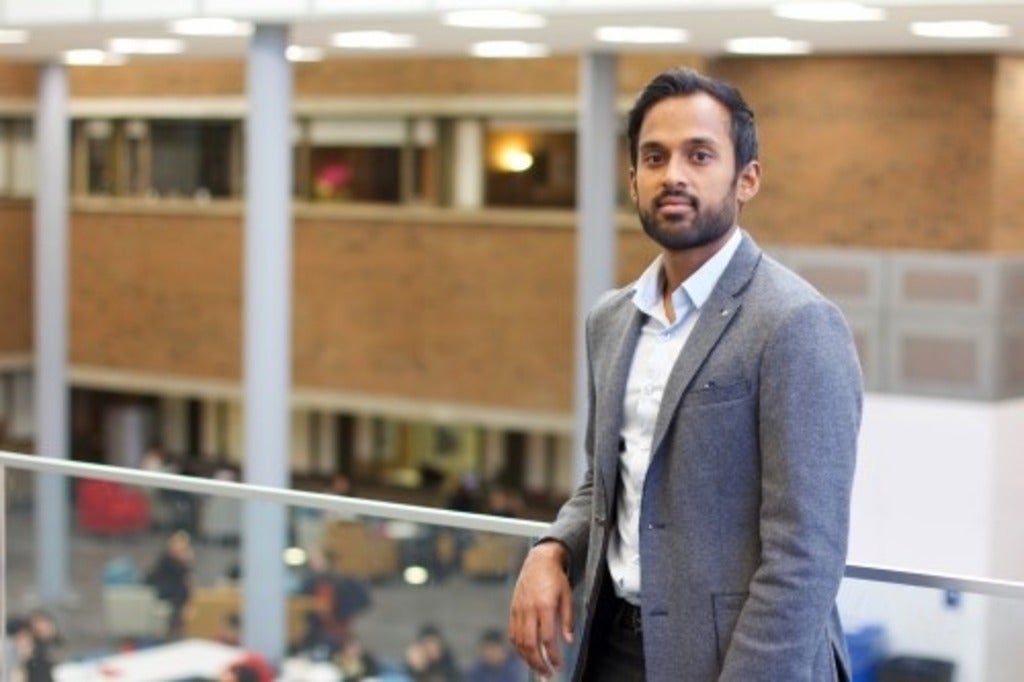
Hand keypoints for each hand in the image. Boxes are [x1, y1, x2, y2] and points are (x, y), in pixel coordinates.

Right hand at [508, 541, 574, 677]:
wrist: (538, 561)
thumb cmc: (555, 578)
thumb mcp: (567, 596)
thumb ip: (567, 620)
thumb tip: (568, 641)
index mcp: (544, 605)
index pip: (547, 638)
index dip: (553, 655)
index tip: (558, 665)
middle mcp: (529, 609)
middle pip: (529, 643)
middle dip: (538, 662)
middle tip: (546, 673)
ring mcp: (518, 609)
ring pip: (518, 641)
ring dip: (527, 658)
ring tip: (537, 668)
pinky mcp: (513, 609)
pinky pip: (512, 633)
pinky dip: (518, 647)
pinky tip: (526, 654)